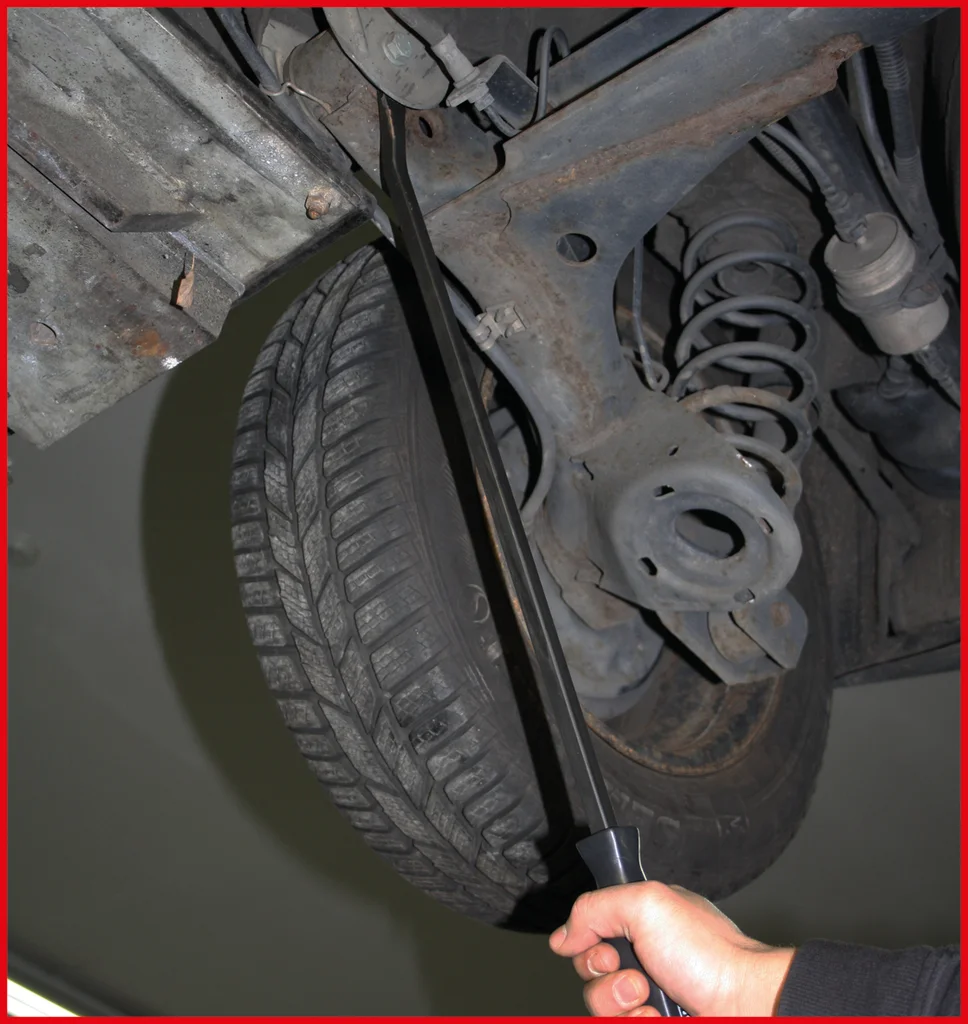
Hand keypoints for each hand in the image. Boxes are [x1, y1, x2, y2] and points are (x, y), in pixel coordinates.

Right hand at [549, 881, 794, 1016]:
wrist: (747, 1006)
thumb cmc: (711, 954)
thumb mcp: (646, 904)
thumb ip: (594, 908)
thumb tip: (563, 935)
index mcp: (642, 919)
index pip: (589, 928)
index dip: (587, 940)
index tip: (605, 944)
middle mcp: (643, 955)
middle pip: (589, 971)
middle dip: (605, 976)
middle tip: (637, 972)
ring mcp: (650, 994)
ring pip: (600, 1006)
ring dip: (621, 1005)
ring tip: (652, 999)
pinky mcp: (654, 1019)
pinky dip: (639, 1021)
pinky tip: (661, 1016)